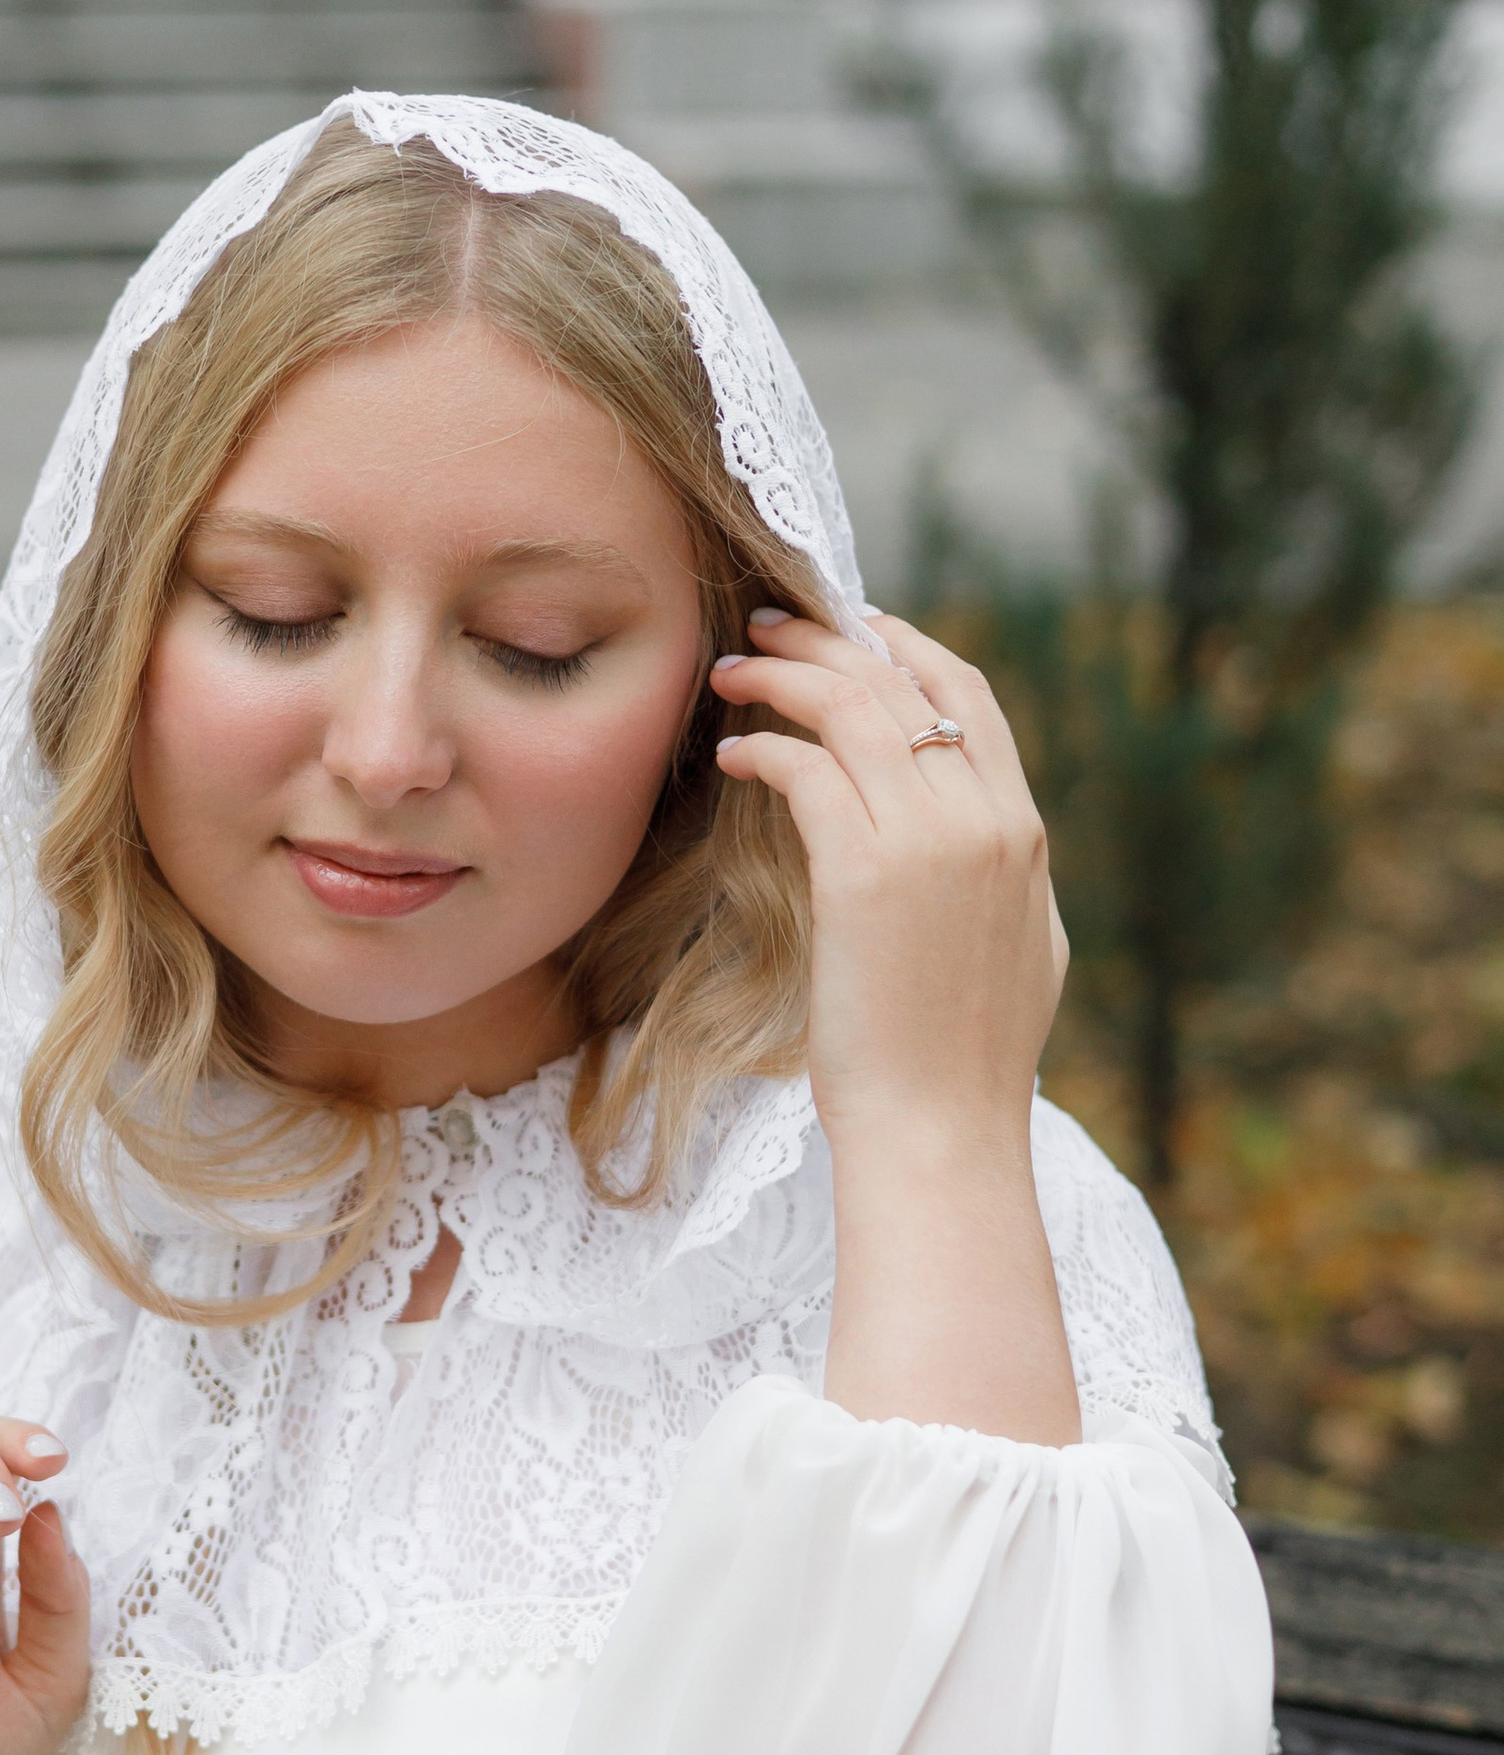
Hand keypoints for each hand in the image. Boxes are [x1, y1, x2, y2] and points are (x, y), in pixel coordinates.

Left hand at [708, 606, 1066, 1162]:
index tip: (854, 625)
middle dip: (826, 642)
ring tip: (732, 672)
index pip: (968, 697)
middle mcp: (985, 821)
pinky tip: (731, 754)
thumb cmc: (964, 1059)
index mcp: (1022, 832)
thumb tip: (974, 829)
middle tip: (767, 627)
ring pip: (849, 710)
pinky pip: (804, 770)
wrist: (943, 1129)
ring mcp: (930, 841)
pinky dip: (762, 747)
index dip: (906, 647)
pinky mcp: (864, 872)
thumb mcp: (1018, 944)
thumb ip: (998, 870)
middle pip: (900, 686)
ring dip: (781, 677)